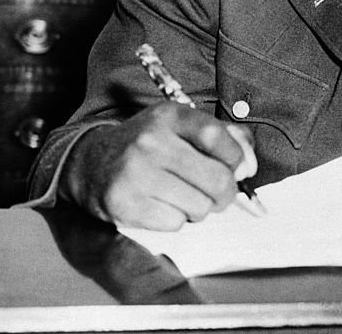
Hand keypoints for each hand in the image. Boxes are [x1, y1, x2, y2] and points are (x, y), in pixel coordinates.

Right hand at [59, 103, 256, 229]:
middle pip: (216, 179)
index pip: (218, 137)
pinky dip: (177, 220)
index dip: (237, 158)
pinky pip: (176, 224)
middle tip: (216, 193)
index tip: (237, 167)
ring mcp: (136, 174)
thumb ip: (227, 138)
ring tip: (184, 196)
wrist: (92, 162)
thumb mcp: (184, 127)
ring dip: (199, 208)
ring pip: (200, 207)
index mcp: (170, 117)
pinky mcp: (125, 204)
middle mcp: (151, 142)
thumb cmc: (150, 146)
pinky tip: (163, 205)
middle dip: (224, 192)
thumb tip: (249, 165)